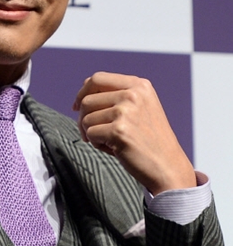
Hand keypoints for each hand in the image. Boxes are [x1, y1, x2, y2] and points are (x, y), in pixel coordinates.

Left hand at [73, 71, 195, 194]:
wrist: (168, 166)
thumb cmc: (150, 140)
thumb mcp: (141, 107)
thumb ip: (117, 96)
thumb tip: (82, 94)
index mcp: (139, 85)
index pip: (98, 79)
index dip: (83, 92)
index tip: (77, 106)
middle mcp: (133, 94)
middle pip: (88, 99)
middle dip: (83, 118)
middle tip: (91, 132)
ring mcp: (126, 111)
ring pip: (86, 118)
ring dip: (91, 133)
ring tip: (109, 141)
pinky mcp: (119, 131)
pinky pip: (90, 134)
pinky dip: (96, 144)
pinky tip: (113, 149)